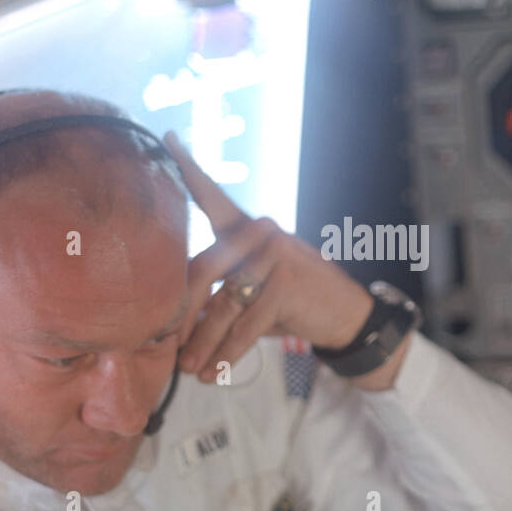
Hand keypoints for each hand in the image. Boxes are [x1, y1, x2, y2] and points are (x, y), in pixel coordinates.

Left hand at [163, 133, 401, 386]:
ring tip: (188, 368)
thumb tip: (175, 319)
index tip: (166, 138)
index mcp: (249, 228)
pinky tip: (213, 371)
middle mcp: (261, 234)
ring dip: (202, 342)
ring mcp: (274, 256)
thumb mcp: (255, 291)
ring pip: (223, 305)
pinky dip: (226, 353)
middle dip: (181, 313)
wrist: (346, 316)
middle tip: (165, 344)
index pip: (213, 197)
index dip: (188, 169)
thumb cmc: (292, 303)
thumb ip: (220, 293)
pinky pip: (245, 325)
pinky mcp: (285, 286)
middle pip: (203, 269)